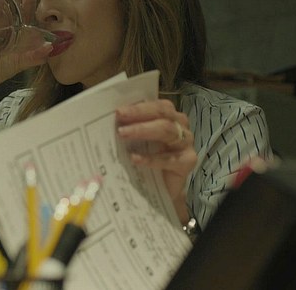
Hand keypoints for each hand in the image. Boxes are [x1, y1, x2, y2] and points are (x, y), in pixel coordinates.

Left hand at [116, 99, 196, 223]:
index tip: (118, 110)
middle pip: (163, 113)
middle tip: (120, 116)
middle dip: (139, 113)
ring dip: (143, 130)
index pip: (156, 105)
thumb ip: (129, 129)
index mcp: (169, 116)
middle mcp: (180, 126)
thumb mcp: (137, 142)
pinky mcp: (187, 161)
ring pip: (166, 130)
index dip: (138, 106)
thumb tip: (108, 120)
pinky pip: (169, 158)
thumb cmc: (148, 161)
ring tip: (123, 134)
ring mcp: (186, 143)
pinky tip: (135, 159)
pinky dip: (151, 158)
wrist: (163, 190)